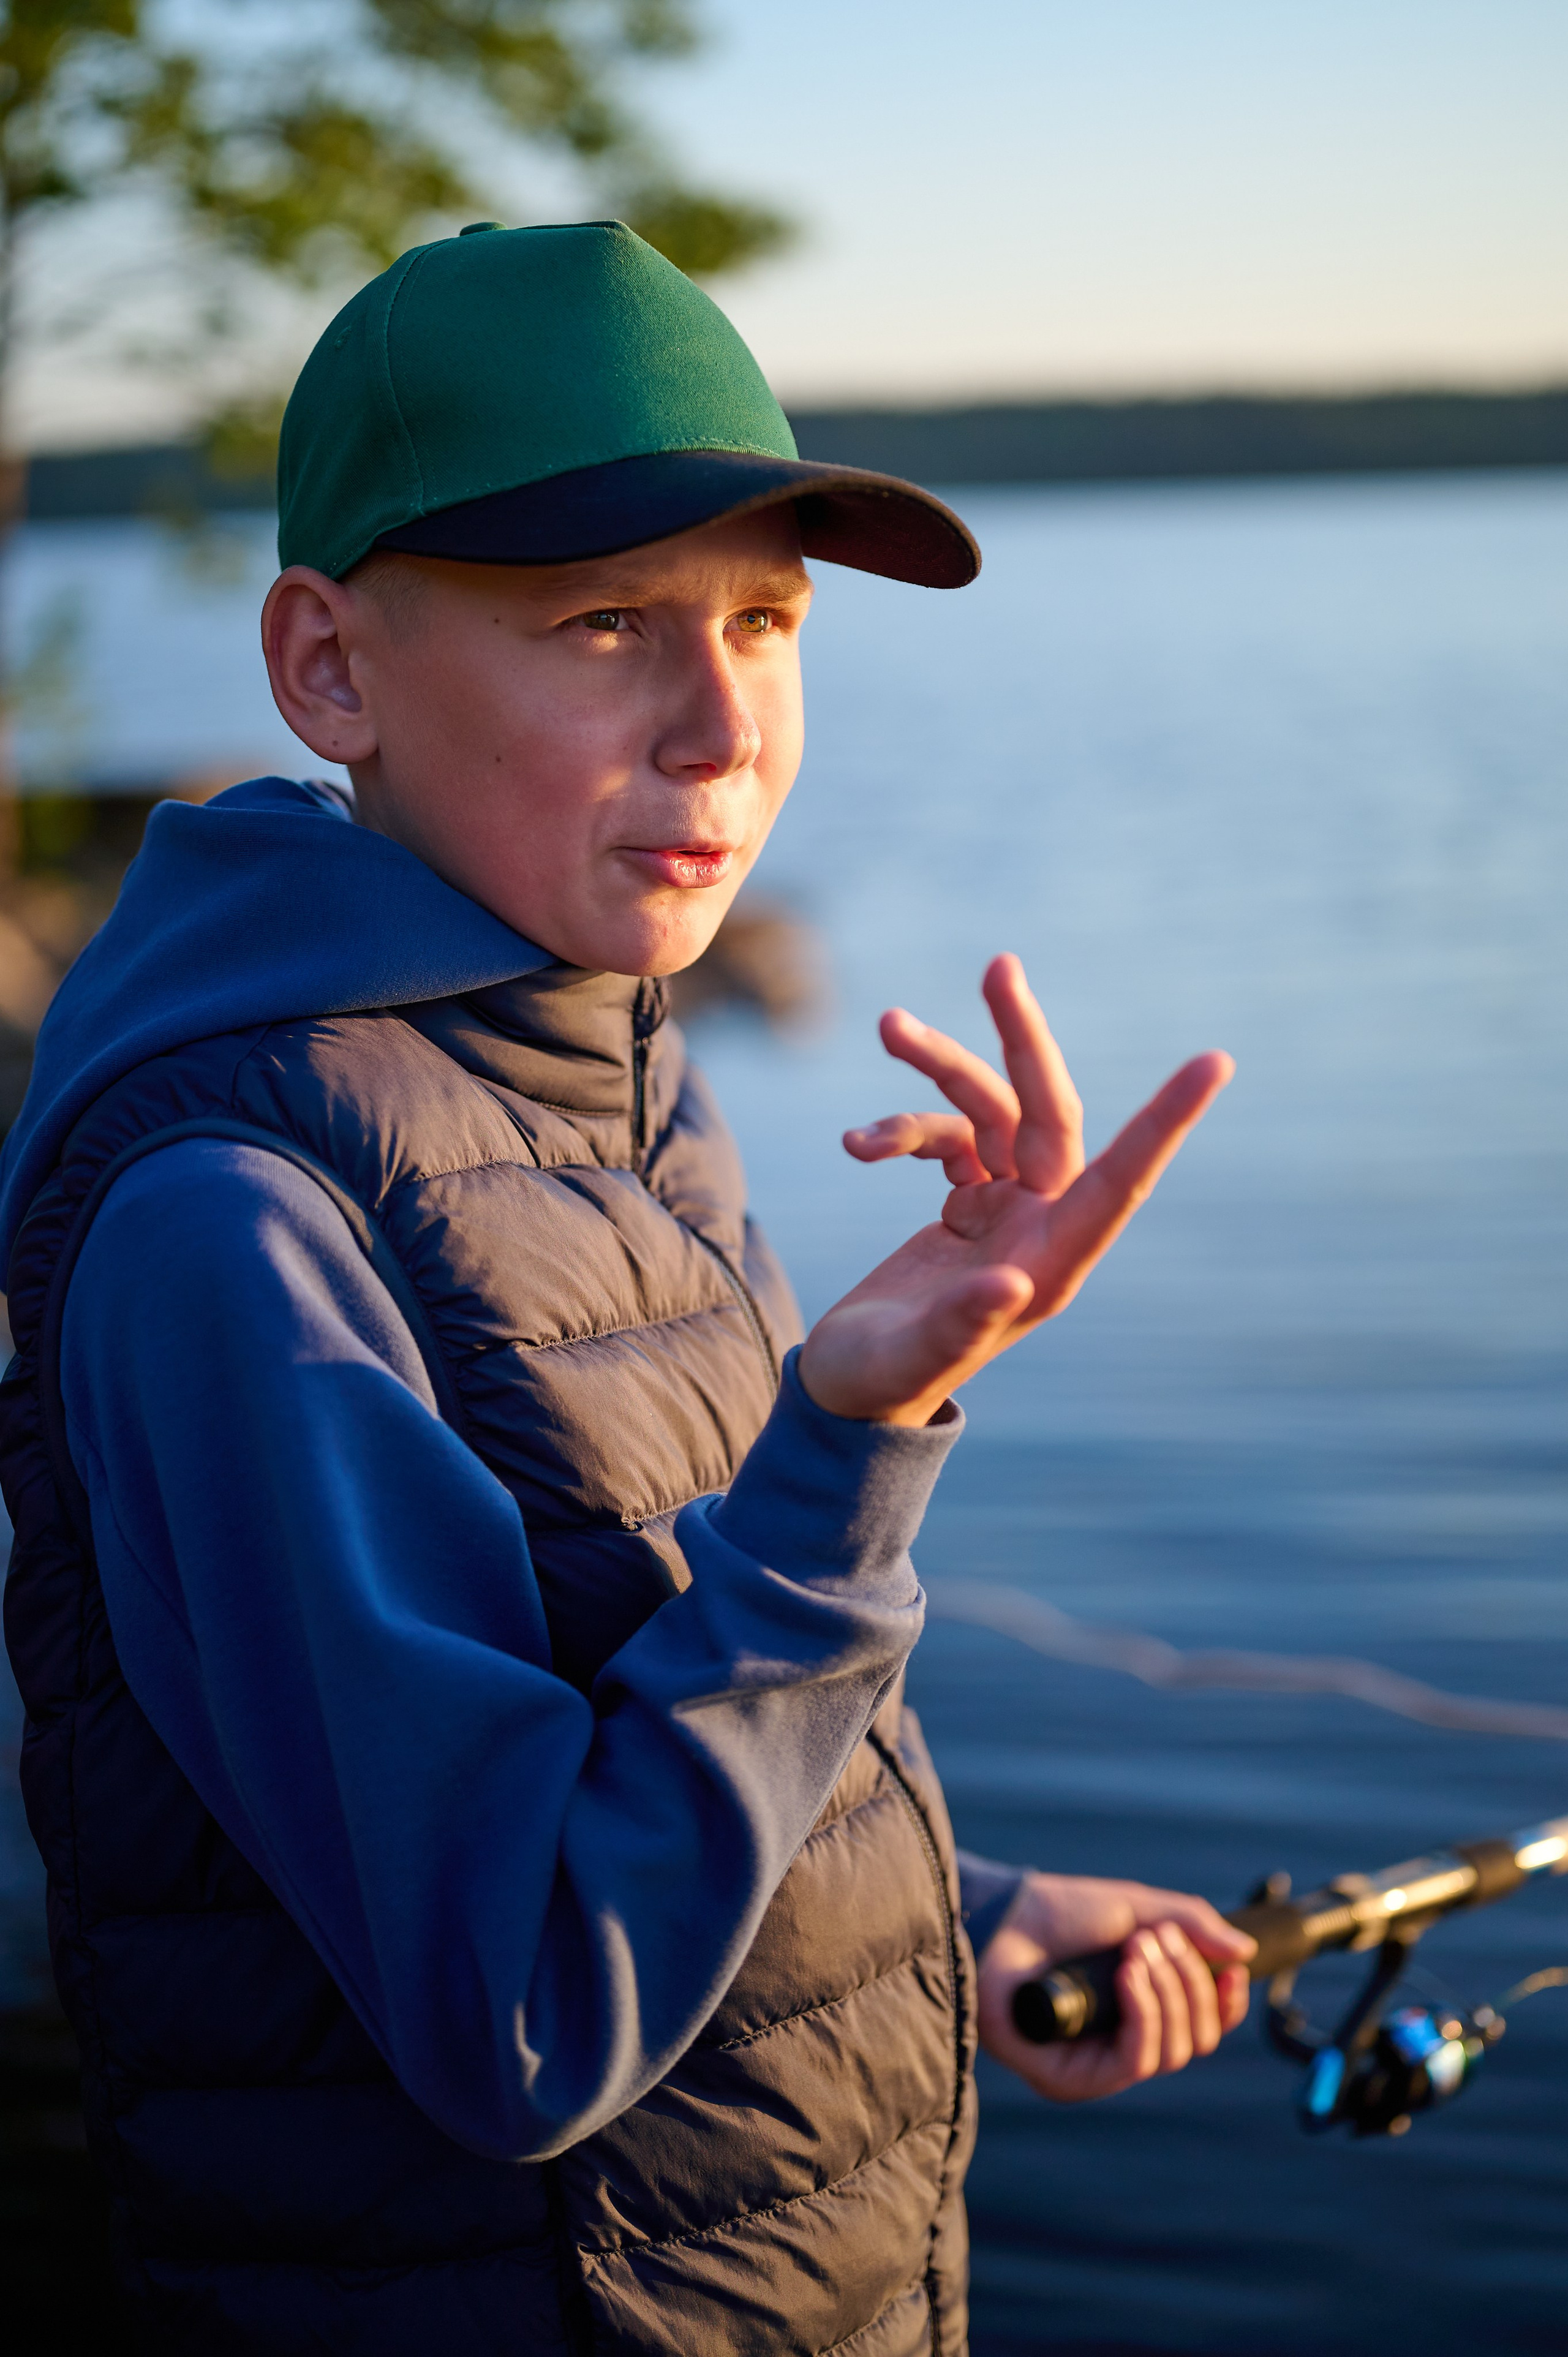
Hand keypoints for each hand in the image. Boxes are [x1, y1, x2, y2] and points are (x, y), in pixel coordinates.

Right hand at [797, 955, 1232, 1425]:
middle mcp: (1041, 1227)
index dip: (1165, 1124)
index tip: (1215, 1063)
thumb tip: (1013, 1281)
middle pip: (1047, 1112)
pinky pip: (949, 1134)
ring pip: (989, 1109)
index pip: (1120, 1181)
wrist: (850, 1387)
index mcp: (1050, 1265)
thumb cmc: (883, 1382)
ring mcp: (1007, 1210)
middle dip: (1023, 1039)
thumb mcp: (913, 1355)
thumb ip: (961, 1322)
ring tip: (889, 1026)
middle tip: (1000, 966)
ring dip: (939, 1069)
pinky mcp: (970, 1202)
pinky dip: (904, 1126)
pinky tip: (857, 1144)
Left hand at [977, 1872, 1254, 2103]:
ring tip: (1136, 1949)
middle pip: (1195, 2041)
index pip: (1202, 2029)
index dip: (1225, 2005)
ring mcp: (1095, 2068)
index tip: (1233, 1970)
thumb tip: (1244, 1951)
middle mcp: (1120, 2046)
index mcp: (1139, 2012)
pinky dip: (1143, 2014)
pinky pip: (1134, 2063)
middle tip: (1160, 1939)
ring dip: (1167, 1994)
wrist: (1002, 1917)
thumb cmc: (1060, 1913)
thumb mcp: (1136, 1909)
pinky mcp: (1070, 2082)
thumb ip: (1190, 1925)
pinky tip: (1128, 1976)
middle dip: (1192, 1985)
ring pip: (1171, 2054)